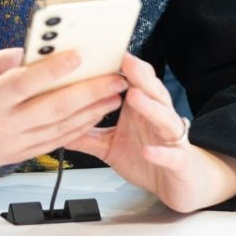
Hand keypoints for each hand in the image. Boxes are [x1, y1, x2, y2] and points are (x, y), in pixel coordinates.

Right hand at [0, 48, 127, 172]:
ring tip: (113, 97)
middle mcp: (3, 122)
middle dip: (89, 92)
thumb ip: (5, 60)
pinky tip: (93, 117)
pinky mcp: (18, 155)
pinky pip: (55, 142)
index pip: (27, 81)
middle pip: (54, 107)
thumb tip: (35, 51)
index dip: (55, 69)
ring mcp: (12, 142)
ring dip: (91, 112)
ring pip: (61, 128)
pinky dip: (77, 129)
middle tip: (114, 79)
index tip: (79, 56)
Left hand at [67, 53, 235, 211]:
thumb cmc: (148, 156)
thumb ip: (86, 133)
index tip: (104, 51)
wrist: (182, 184)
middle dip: (140, 76)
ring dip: (150, 107)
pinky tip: (148, 150)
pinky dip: (160, 153)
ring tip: (134, 97)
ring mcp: (170, 139)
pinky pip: (172, 156)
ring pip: (164, 118)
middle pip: (152, 91)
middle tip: (126, 61)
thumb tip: (54, 123)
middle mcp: (157, 117)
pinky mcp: (180, 162)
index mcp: (141, 108)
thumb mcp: (110, 145)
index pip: (135, 81)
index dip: (123, 66)